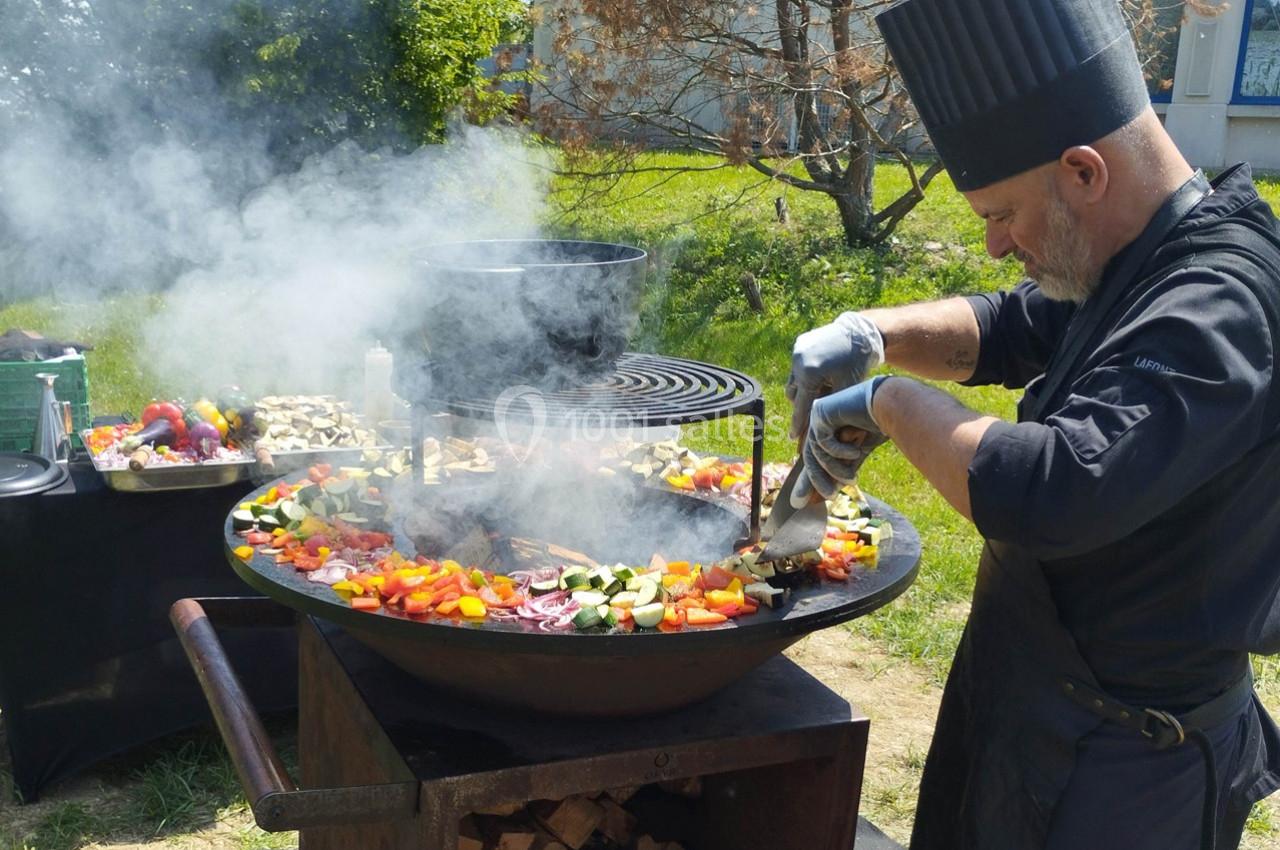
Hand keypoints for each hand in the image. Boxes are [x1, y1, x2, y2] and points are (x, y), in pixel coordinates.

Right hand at [787, 312, 884, 439]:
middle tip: (819, 405)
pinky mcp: (800, 344)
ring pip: (794, 380)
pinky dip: (807, 373)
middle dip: (803, 402)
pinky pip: (798, 366)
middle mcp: (798, 362)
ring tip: (823, 387)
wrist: (861, 332)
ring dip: (804, 388)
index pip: (800, 406)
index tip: (792, 437)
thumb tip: (819, 426)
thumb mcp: (846, 388)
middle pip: (794, 394)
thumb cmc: (857, 363)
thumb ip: (829, 406)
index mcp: (808, 374)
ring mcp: (797, 351)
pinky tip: (824, 371)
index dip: (798, 424)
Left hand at [792, 377, 888, 507]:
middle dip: (816, 480)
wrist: (892, 403)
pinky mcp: (821, 411)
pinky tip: (856, 451)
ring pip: (817, 452)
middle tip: (828, 497)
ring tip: (852, 479)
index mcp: (827, 426)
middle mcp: (819, 419)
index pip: (814, 456)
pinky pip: (824, 443)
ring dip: (836, 469)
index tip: (804, 501)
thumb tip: (832, 488)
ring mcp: (818, 414)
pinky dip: (840, 451)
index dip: (810, 479)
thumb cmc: (879, 423)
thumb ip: (844, 467)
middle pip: (810, 456)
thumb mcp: (858, 451)